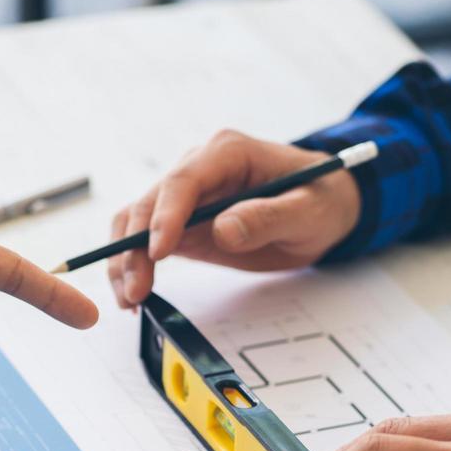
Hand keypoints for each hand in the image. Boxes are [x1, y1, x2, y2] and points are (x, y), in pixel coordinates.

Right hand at [108, 130, 360, 306]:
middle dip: (136, 246)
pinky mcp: (181, 222)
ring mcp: (187, 196)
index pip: (185, 180)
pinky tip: (132, 293)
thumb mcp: (309, 211)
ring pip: (136, 220)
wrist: (325, 208)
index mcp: (229, 153)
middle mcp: (200, 168)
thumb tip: (224, 228)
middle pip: (151, 202)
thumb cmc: (321, 200)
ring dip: (125, 258)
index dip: (166, 215)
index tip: (158, 251)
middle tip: (136, 289)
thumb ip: (268, 217)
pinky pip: (144, 238)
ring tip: (129, 297)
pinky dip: (132, 264)